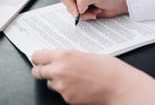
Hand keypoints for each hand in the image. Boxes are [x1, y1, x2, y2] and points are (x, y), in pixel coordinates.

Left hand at [31, 49, 154, 104]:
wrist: (117, 85)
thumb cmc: (106, 66)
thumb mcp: (83, 53)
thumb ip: (67, 56)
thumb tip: (57, 58)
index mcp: (63, 55)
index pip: (38, 56)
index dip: (38, 58)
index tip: (39, 59)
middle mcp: (59, 70)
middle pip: (37, 72)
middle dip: (42, 70)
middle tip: (49, 69)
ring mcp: (62, 87)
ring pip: (49, 83)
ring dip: (56, 81)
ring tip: (72, 77)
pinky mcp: (67, 99)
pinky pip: (61, 93)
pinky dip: (66, 90)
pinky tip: (79, 86)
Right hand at [59, 0, 127, 20]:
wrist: (118, 4)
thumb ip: (83, 0)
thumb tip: (78, 8)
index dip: (69, 4)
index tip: (78, 10)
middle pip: (68, 6)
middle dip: (79, 11)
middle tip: (88, 10)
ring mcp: (80, 3)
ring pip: (74, 13)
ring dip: (85, 15)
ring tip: (94, 10)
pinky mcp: (84, 10)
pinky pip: (80, 17)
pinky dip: (87, 17)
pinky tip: (95, 13)